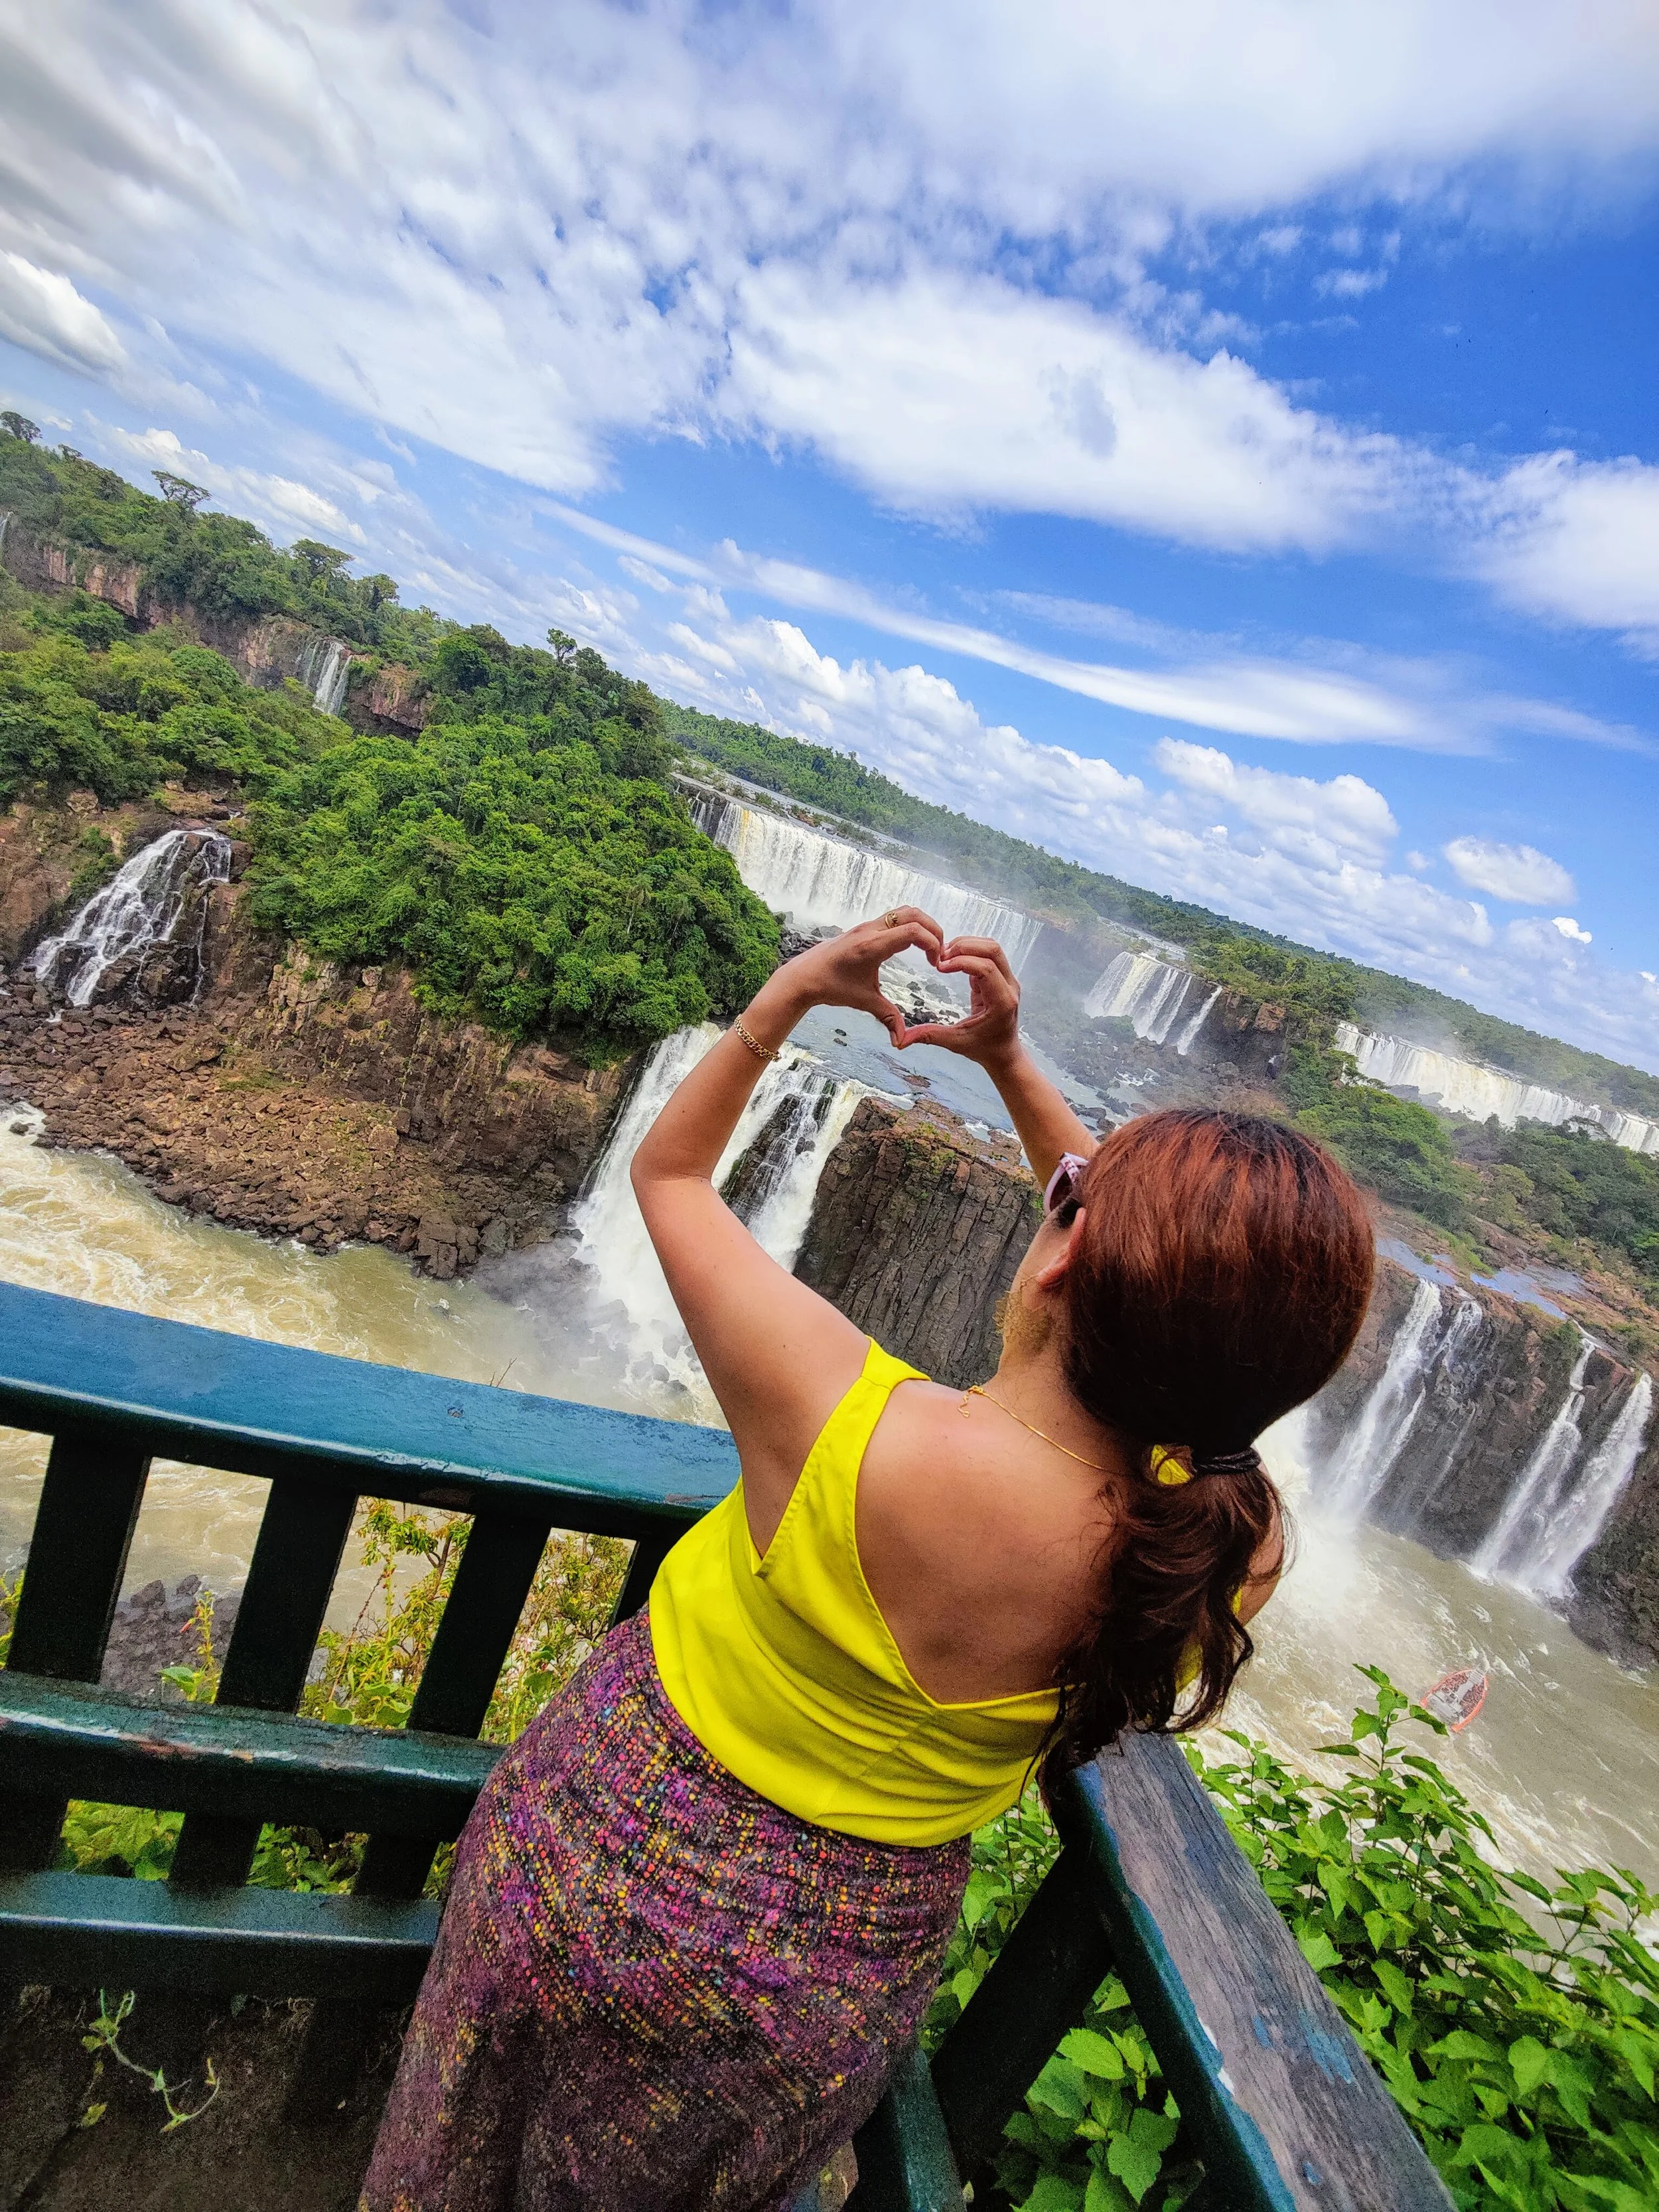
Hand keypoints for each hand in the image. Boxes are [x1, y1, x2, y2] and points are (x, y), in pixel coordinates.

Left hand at [754, 907, 945, 1048]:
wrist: (803, 976)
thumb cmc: (831, 988)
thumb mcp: (864, 1002)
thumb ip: (888, 1018)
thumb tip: (902, 1041)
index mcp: (872, 946)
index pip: (912, 931)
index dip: (932, 943)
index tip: (936, 963)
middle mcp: (870, 930)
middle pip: (913, 914)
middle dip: (933, 930)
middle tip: (939, 952)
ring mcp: (866, 926)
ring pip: (904, 911)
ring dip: (922, 925)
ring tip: (929, 948)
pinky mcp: (864, 927)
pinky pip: (893, 917)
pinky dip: (909, 925)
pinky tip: (912, 946)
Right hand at [895, 934, 1021, 1067]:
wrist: (1003, 1053)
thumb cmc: (983, 1048)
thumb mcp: (955, 1043)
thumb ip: (930, 1036)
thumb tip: (901, 1040)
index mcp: (1002, 1002)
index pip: (986, 968)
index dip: (962, 962)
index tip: (940, 967)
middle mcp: (1010, 987)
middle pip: (993, 950)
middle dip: (965, 946)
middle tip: (941, 955)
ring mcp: (1008, 980)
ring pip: (992, 948)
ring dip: (968, 945)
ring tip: (945, 955)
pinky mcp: (1001, 976)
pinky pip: (988, 954)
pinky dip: (969, 951)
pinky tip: (952, 960)